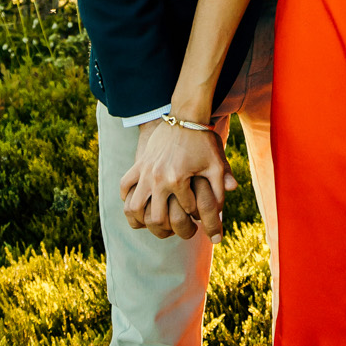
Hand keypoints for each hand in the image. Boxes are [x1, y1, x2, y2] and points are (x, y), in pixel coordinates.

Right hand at [120, 120, 237, 240]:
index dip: (196, 214)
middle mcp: (157, 178)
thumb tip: (220, 216)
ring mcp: (145, 171)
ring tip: (154, 223)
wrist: (185, 116)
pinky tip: (139, 203)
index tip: (200, 212)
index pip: (186, 211)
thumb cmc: (203, 142)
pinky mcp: (139, 164)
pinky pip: (125, 186)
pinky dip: (128, 198)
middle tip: (178, 228)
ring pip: (133, 208)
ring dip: (142, 220)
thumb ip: (220, 190)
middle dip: (168, 228)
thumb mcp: (216, 165)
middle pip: (155, 219)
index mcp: (177, 179)